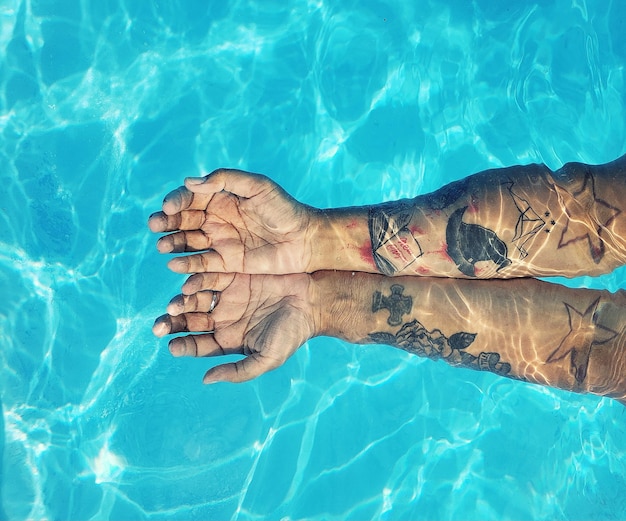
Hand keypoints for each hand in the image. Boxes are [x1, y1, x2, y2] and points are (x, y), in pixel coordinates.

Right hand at [148, 169, 315, 273]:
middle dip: (167, 222)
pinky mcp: (226, 263)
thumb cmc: (285, 209)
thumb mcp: (258, 187)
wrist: (306, 240)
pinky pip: (201, 264)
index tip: (168, 207)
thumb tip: (190, 182)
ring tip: (163, 245)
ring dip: (172, 243)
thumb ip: (226, 180)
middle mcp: (217, 219)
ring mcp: (220, 241)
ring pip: (188, 242)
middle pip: (183, 219)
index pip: (191, 197)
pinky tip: (175, 265)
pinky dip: (187, 265)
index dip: (177, 201)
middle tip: (156, 226)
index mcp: (222, 197)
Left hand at [152, 272, 315, 382]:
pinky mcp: (233, 274)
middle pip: (191, 322)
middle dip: (173, 324)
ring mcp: (227, 295)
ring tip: (173, 306)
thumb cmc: (293, 333)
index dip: (184, 346)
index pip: (198, 345)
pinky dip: (196, 281)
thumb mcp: (267, 358)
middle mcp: (223, 318)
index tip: (173, 346)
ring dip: (181, 303)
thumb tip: (206, 379)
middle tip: (160, 325)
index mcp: (228, 340)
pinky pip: (209, 277)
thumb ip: (238, 371)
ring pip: (195, 299)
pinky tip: (187, 284)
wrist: (313, 301)